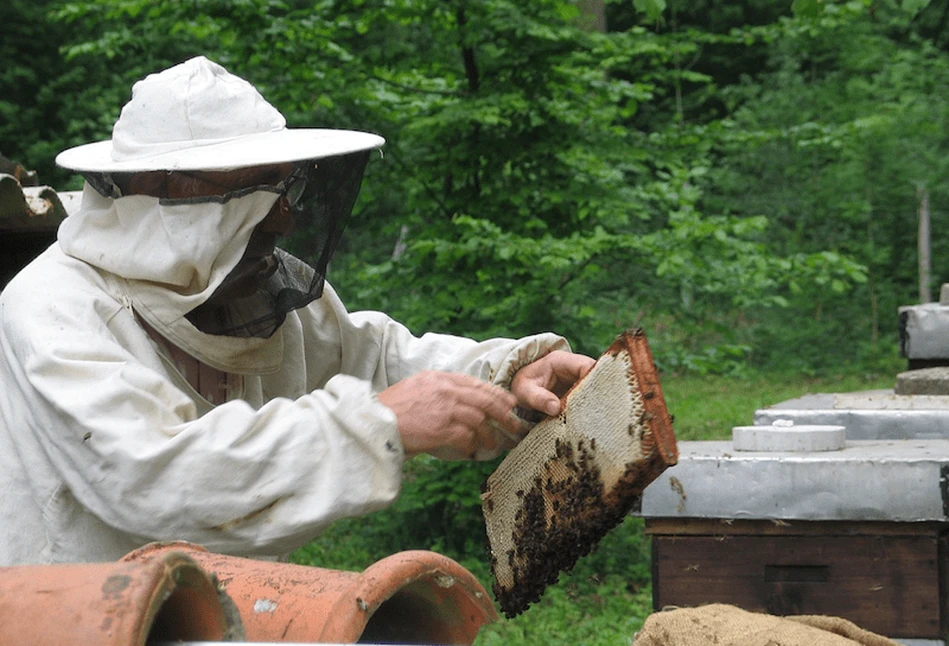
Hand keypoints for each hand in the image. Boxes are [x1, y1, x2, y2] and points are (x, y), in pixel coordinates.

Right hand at [378, 371, 520, 458]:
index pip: (477, 384)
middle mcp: (446, 390)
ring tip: (494, 444)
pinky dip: (472, 446)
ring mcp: (445, 409)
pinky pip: (467, 438)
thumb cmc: (391, 409)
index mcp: (440, 378)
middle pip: (486, 401)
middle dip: (504, 414)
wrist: (373, 422)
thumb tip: (461, 401)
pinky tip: (472, 452)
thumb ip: (439, 390)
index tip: (510, 403)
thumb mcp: (416, 387)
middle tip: (514, 425)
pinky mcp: (442, 429)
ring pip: (480, 420)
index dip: (497, 394)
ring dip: (490, 435)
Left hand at [510, 350, 595, 416]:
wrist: (516, 388)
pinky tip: (593, 418)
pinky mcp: (578, 389)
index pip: (585, 364)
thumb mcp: (525, 392)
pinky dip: (591, 405)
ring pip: (595, 386)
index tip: (595, 398)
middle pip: (595, 375)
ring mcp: (577, 378)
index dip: (594, 379)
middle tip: (600, 411)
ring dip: (596, 400)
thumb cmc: (521, 386)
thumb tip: (556, 408)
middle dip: (598, 392)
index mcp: (560, 361)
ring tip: (598, 416)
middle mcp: (572, 367)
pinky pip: (589, 395)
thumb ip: (539, 399)